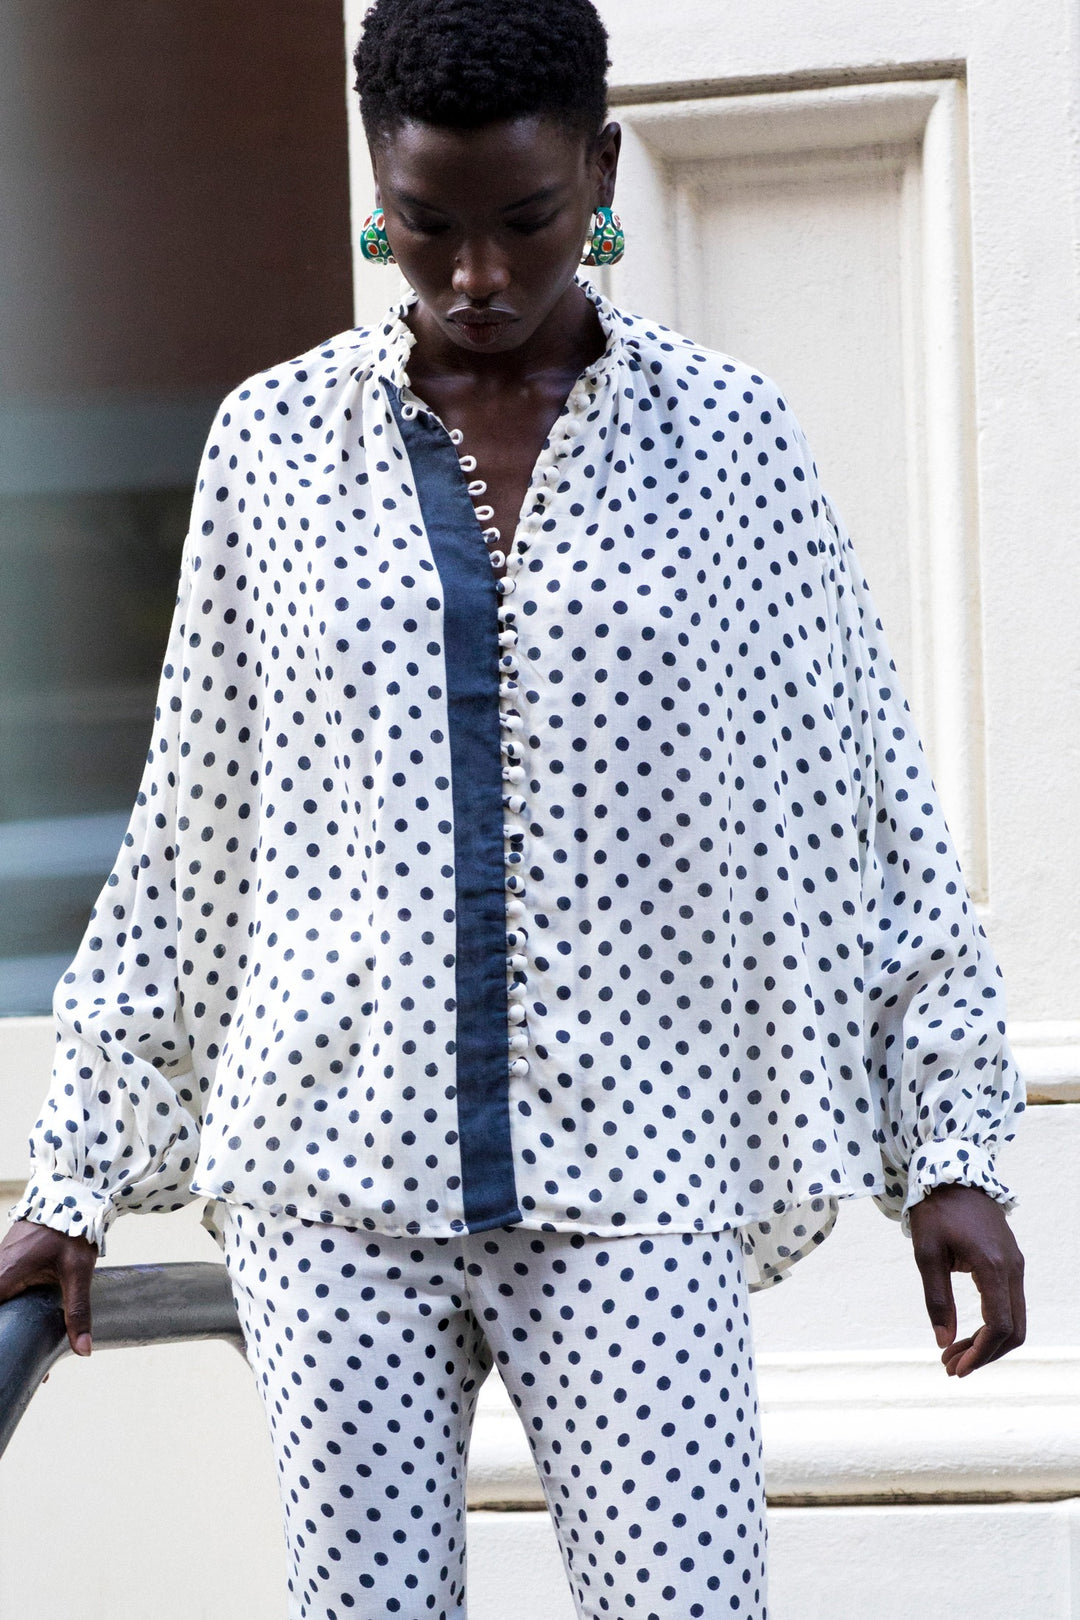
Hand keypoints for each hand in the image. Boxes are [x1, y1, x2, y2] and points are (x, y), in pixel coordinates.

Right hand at [0, 1220, 97, 1355]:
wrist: (72, 1194)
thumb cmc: (72, 1230)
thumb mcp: (78, 1272)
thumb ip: (77, 1311)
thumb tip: (83, 1350)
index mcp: (4, 1274)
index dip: (0, 1336)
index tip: (7, 1355)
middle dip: (5, 1336)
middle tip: (17, 1361)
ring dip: (7, 1322)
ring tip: (21, 1353)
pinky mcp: (6, 1260)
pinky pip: (1, 1288)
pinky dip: (9, 1307)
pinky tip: (23, 1324)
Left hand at [908, 1183, 1024, 1376]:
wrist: (952, 1174)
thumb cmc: (935, 1211)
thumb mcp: (927, 1253)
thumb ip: (936, 1299)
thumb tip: (942, 1341)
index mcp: (993, 1266)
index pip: (999, 1325)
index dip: (980, 1353)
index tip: (955, 1367)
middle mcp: (1013, 1268)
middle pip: (1014, 1330)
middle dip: (985, 1354)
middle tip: (951, 1366)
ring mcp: (1015, 1265)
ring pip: (1014, 1319)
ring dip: (988, 1343)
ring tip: (953, 1354)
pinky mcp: (1010, 1262)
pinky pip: (1009, 1304)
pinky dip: (991, 1325)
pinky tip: (965, 1334)